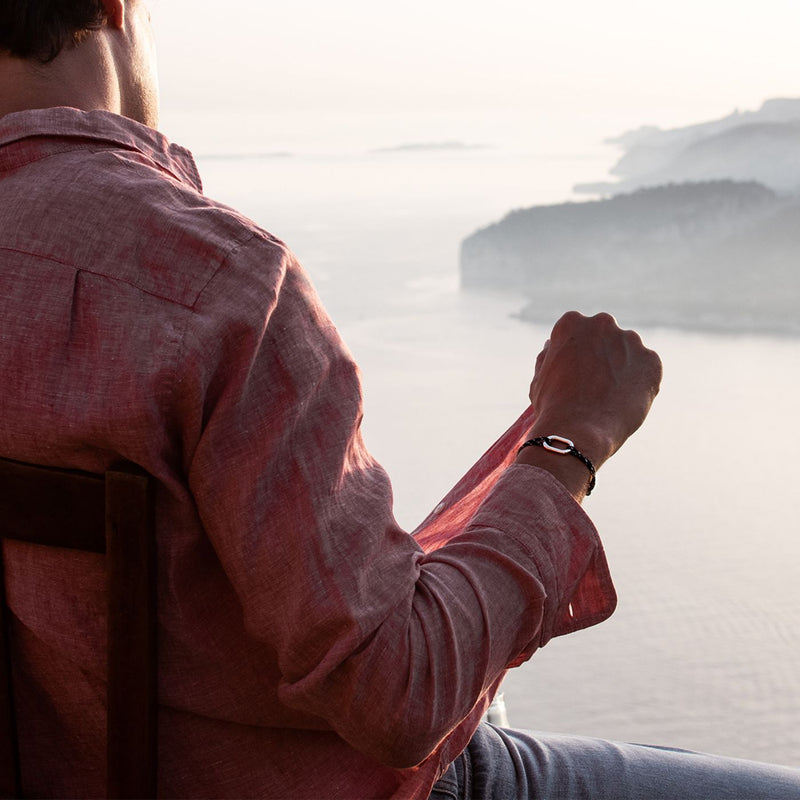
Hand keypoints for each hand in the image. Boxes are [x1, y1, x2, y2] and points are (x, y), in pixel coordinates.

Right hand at [522, 311, 661, 478]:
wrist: (578, 431)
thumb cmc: (553, 407)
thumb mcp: (540, 376)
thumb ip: (550, 357)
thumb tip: (553, 346)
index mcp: (571, 323)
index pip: (578, 331)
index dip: (577, 355)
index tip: (576, 374)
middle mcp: (602, 323)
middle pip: (605, 336)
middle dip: (603, 355)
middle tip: (595, 385)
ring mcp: (629, 340)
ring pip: (628, 352)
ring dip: (623, 368)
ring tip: (609, 398)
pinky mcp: (651, 360)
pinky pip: (647, 369)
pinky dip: (640, 384)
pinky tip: (623, 403)